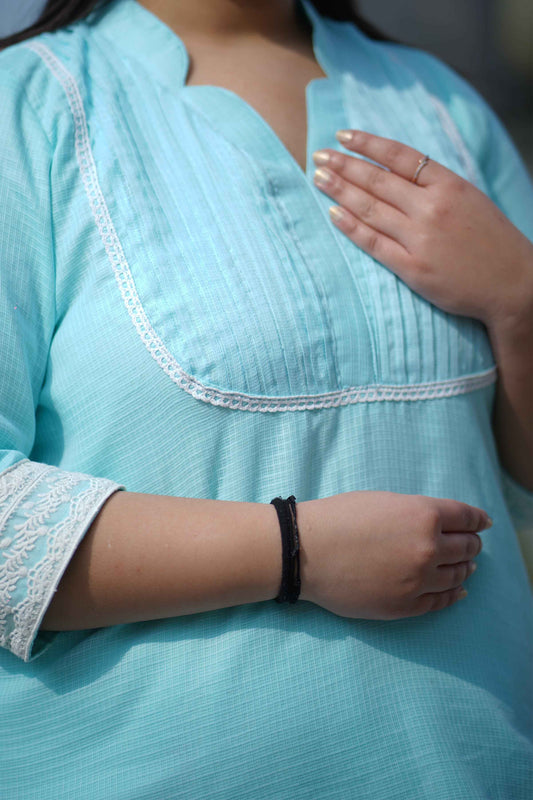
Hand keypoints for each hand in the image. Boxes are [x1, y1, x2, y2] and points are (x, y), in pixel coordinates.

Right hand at [298, 491, 491, 618]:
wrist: (306, 552)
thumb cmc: (339, 518)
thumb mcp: (384, 501)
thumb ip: (418, 513)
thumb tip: (442, 525)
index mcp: (423, 515)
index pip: (466, 517)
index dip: (478, 519)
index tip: (483, 522)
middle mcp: (428, 548)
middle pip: (467, 547)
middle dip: (471, 543)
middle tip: (471, 543)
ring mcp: (419, 580)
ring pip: (457, 575)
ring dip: (464, 568)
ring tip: (466, 566)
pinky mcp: (406, 605)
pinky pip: (441, 601)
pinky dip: (454, 595)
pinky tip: (458, 591)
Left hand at [312, 130, 532, 330]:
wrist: (514, 284)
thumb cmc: (493, 241)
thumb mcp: (470, 199)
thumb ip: (436, 186)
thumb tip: (396, 171)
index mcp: (450, 185)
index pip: (400, 156)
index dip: (368, 144)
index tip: (343, 135)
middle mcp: (433, 208)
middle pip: (379, 180)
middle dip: (344, 165)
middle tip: (318, 155)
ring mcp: (421, 239)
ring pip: (372, 209)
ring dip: (340, 191)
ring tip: (318, 177)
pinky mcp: (414, 268)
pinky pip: (374, 243)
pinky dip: (351, 227)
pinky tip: (333, 214)